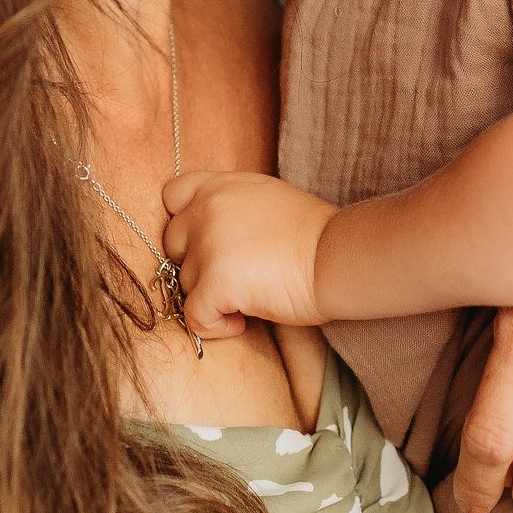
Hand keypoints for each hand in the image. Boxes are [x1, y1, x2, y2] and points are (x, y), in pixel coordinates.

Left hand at [161, 171, 337, 335]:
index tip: (208, 244)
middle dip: (197, 264)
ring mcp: (209, 244)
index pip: (172, 197)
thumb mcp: (266, 199)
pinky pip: (194, 316)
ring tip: (249, 298)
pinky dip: (215, 327)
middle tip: (234, 276)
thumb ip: (231, 207)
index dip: (185, 224)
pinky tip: (243, 322)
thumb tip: (209, 235)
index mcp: (221, 186)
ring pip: (184, 283)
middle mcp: (208, 208)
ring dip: (211, 296)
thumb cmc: (315, 236)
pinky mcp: (216, 281)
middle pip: (174, 245)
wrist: (339, 257)